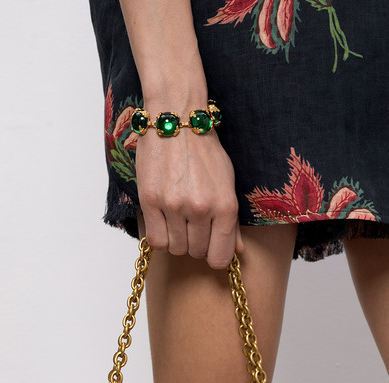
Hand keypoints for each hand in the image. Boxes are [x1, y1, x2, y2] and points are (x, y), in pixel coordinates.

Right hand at [135, 126, 244, 268]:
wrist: (176, 120)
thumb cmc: (205, 152)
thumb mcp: (227, 184)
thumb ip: (232, 221)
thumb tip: (237, 251)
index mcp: (225, 206)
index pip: (220, 257)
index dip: (214, 256)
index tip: (210, 248)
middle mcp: (201, 209)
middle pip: (197, 253)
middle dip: (195, 243)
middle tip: (193, 225)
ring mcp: (175, 206)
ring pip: (176, 248)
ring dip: (177, 239)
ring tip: (178, 218)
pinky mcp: (150, 201)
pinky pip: (156, 240)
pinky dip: (160, 236)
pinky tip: (164, 221)